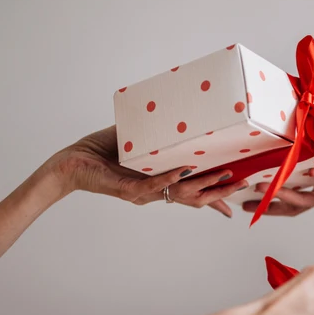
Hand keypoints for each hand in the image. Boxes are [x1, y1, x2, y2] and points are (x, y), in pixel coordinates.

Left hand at [44, 126, 246, 216]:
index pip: (192, 193)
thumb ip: (155, 134)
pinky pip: (153, 186)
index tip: (236, 200)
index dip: (214, 198)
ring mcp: (142, 193)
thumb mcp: (135, 141)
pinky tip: (182, 170)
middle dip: (220, 191)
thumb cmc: (100, 151)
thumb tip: (177, 114)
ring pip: (179, 194)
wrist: (71, 164)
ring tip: (222, 175)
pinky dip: (169, 178)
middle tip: (242, 182)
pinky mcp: (126, 190)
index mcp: (159, 183)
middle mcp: (154, 192)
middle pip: (195, 197)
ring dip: (203, 184)